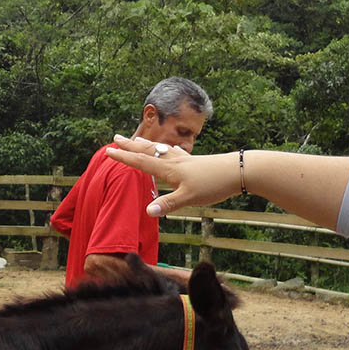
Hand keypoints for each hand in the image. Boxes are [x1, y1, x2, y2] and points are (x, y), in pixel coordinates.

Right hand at [106, 135, 233, 216]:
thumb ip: (168, 204)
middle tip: (115, 138)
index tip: (108, 151)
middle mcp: (174, 161)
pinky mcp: (195, 162)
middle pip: (148, 151)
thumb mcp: (190, 198)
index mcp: (169, 169)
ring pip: (160, 150)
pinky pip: (175, 153)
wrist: (239, 171)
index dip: (124, 157)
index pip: (141, 162)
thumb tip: (148, 211)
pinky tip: (171, 150)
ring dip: (146, 145)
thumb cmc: (214, 184)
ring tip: (137, 139)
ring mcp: (185, 160)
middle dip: (130, 145)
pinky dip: (166, 149)